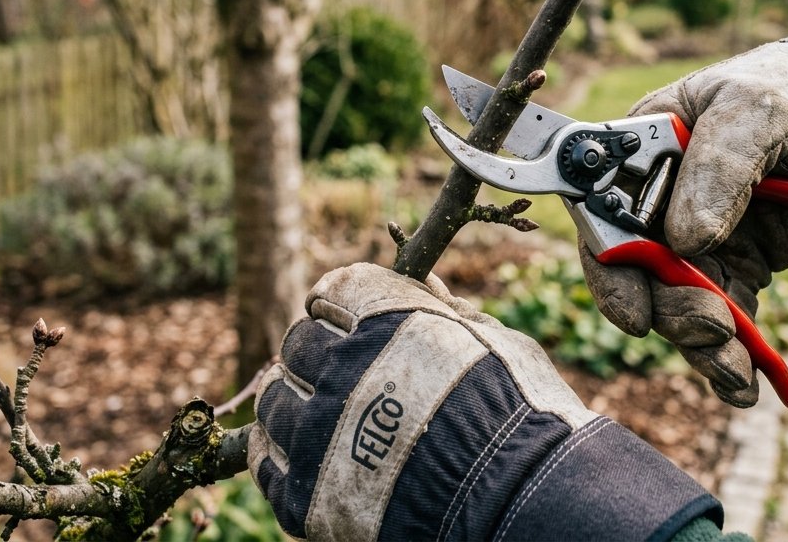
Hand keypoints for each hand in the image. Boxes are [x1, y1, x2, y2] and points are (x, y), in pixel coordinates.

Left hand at [249, 263, 721, 540]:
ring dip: (286, 398)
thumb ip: (450, 314)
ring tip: (303, 408)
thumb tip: (428, 284)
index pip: (337, 290)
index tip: (330, 309)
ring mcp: (319, 434)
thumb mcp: (496, 342)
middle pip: (298, 344)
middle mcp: (343, 370)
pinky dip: (272, 452)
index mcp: (388, 322)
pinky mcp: (306, 496)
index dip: (333, 299)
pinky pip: (265, 465)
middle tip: (321, 365)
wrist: (518, 502)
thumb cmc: (523, 417)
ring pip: (273, 401)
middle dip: (310, 350)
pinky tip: (287, 451)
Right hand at [581, 0, 787, 406]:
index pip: (601, 213)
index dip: (608, 266)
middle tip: (713, 329)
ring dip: (702, 346)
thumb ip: (718, 167)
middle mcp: (658, 200)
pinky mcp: (738, 268)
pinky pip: (722, 321)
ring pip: (677, 306)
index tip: (635, 311)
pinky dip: (730, 358)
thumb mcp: (758, 111)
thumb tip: (683, 240)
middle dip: (669, 311)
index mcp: (642, 150)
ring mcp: (697, 238)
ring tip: (737, 373)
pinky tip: (747, 385)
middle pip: (636, 273)